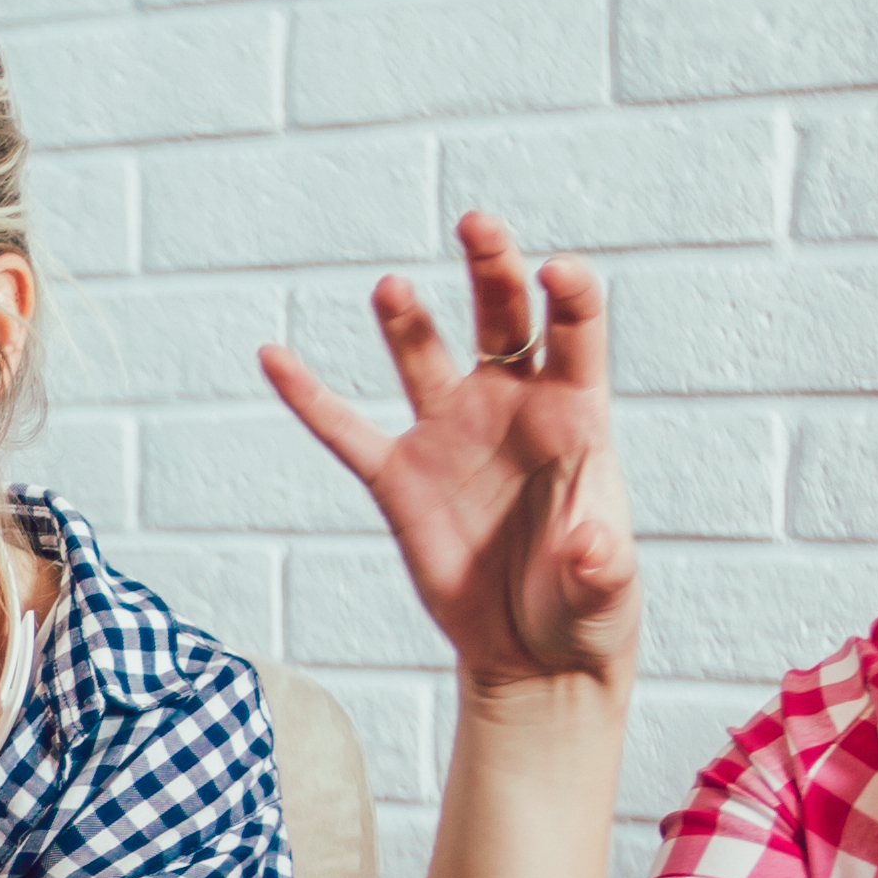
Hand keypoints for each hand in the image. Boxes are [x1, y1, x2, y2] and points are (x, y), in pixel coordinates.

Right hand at [262, 210, 642, 700]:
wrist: (533, 653)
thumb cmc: (584, 610)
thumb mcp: (603, 594)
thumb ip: (601, 564)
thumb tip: (592, 546)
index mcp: (575, 420)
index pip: (576, 338)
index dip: (571, 299)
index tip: (559, 272)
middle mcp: (510, 409)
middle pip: (503, 318)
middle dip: (492, 267)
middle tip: (476, 223)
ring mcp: (450, 436)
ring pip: (423, 357)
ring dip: (406, 320)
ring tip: (391, 289)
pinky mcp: (399, 479)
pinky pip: (345, 430)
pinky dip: (309, 396)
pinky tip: (275, 357)